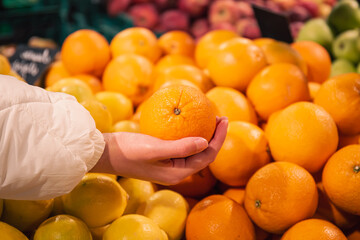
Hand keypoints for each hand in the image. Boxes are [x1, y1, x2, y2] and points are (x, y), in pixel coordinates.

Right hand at [91, 117, 227, 184]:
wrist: (105, 153)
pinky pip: (181, 144)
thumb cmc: (128, 151)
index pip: (207, 156)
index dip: (219, 139)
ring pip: (193, 149)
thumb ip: (181, 148)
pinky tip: (188, 120)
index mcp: (177, 173)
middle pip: (203, 154)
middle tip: (220, 116)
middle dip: (215, 136)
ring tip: (209, 117)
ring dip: (204, 134)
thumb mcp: (155, 148)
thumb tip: (206, 142)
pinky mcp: (161, 155)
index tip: (224, 120)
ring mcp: (168, 163)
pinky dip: (188, 132)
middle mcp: (176, 171)